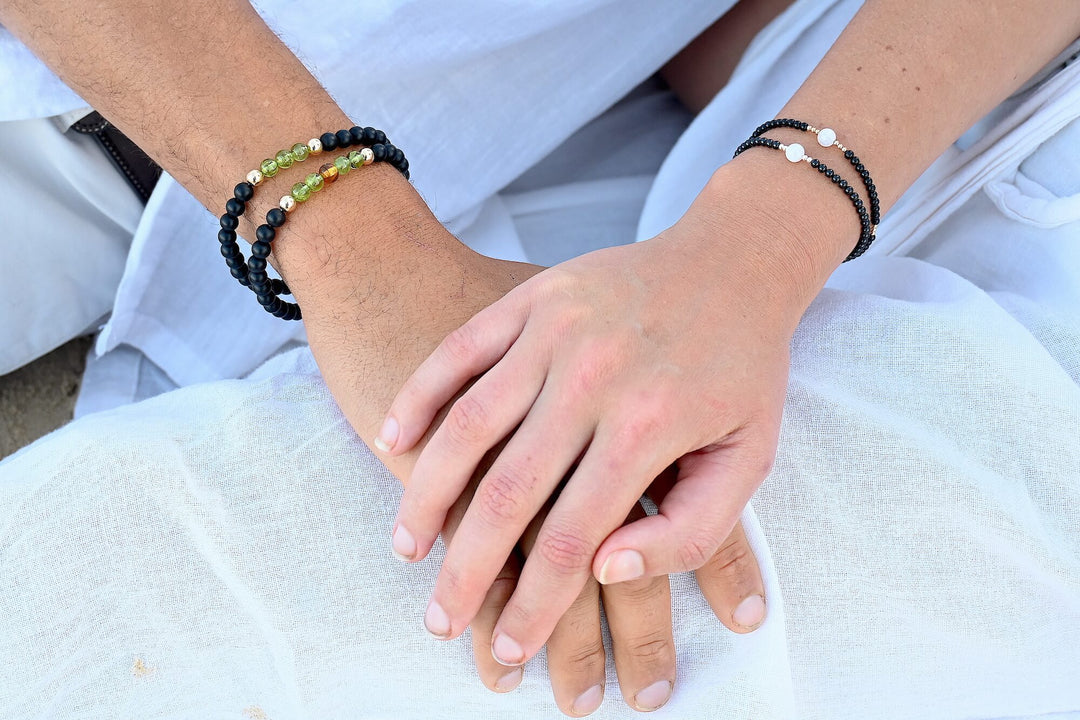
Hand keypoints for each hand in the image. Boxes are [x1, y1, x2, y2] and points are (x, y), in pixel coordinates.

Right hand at [379, 175, 812, 665]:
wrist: (735, 260)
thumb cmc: (743, 369)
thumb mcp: (750, 460)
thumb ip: (691, 532)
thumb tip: (607, 572)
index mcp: (648, 426)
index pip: (570, 539)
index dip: (533, 606)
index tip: (508, 649)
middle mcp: (592, 378)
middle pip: (506, 493)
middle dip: (466, 571)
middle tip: (439, 621)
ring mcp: (554, 331)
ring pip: (467, 426)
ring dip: (427, 494)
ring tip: (406, 549)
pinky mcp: (529, 298)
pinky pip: (458, 352)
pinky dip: (418, 397)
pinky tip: (390, 440)